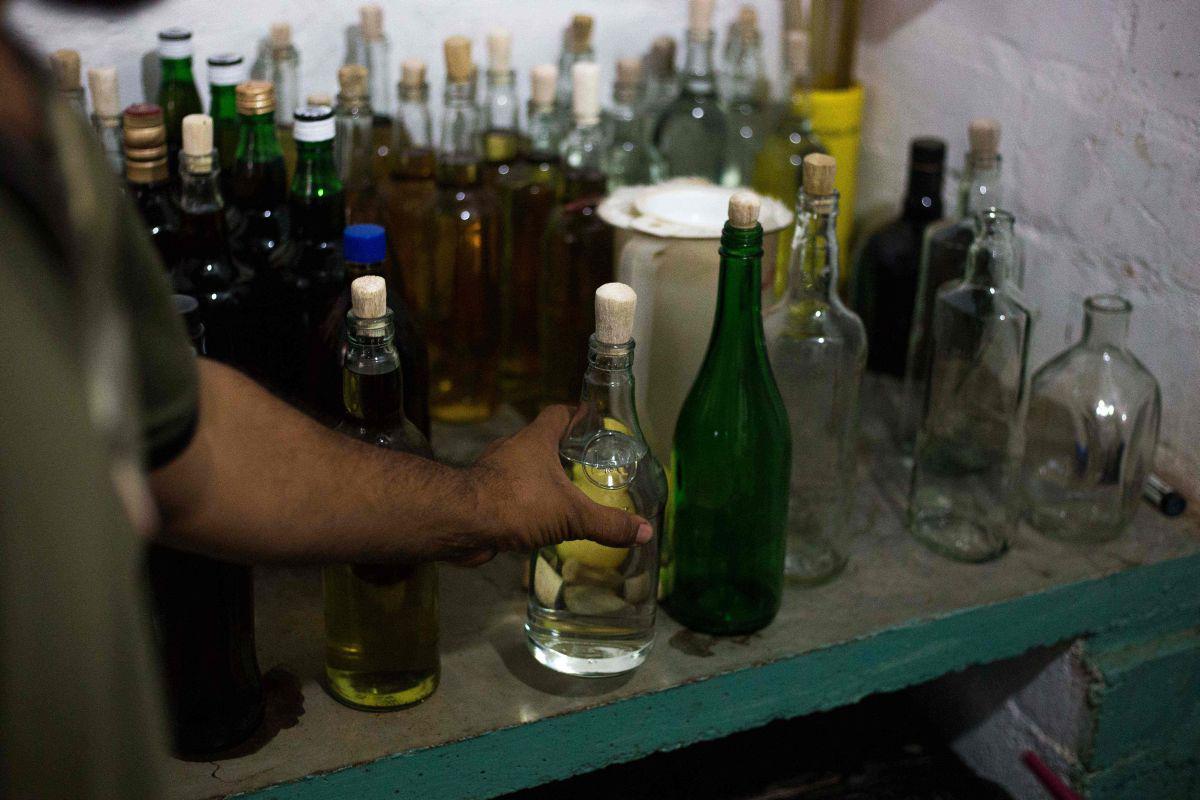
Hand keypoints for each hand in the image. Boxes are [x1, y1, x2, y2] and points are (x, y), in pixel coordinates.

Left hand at [452, 406, 652, 566]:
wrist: (461, 522)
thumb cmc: (517, 503)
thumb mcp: (571, 515)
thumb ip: (608, 523)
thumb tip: (644, 531)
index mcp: (536, 440)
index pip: (559, 413)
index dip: (577, 414)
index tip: (592, 421)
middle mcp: (513, 449)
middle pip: (542, 440)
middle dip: (563, 450)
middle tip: (587, 464)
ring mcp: (494, 471)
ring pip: (524, 468)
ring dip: (542, 478)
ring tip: (566, 494)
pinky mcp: (482, 494)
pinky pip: (509, 492)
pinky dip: (525, 501)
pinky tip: (538, 519)